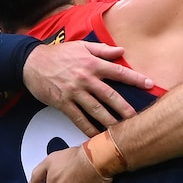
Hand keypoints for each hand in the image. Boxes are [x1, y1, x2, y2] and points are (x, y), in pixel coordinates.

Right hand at [23, 42, 153, 135]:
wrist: (32, 63)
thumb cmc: (59, 54)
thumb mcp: (81, 46)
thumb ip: (102, 49)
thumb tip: (122, 50)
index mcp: (92, 64)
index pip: (118, 72)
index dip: (135, 79)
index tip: (150, 85)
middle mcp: (85, 79)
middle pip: (110, 96)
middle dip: (125, 108)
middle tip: (138, 118)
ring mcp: (74, 92)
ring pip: (96, 110)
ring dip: (110, 121)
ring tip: (122, 131)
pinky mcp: (63, 103)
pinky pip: (78, 119)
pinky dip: (88, 128)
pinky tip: (97, 136)